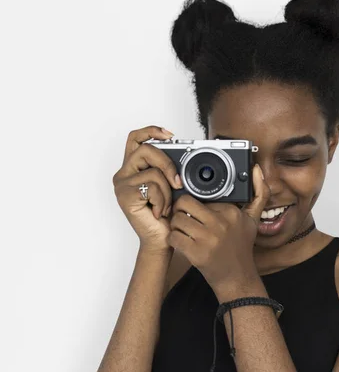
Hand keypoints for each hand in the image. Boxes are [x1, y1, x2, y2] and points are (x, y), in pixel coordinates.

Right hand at [112, 125, 183, 254]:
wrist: (162, 239)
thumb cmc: (167, 215)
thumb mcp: (171, 185)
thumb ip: (170, 168)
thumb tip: (183, 153)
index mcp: (133, 168)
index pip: (136, 139)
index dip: (151, 131)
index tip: (170, 135)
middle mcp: (124, 174)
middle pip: (146, 150)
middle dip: (168, 164)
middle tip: (177, 183)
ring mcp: (122, 184)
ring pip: (153, 171)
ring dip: (167, 190)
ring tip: (165, 205)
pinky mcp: (125, 195)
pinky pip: (152, 187)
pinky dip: (162, 200)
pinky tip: (159, 211)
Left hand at [167, 163, 269, 291]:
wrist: (238, 278)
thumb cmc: (241, 247)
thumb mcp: (253, 219)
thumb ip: (259, 194)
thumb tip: (256, 169)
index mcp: (231, 212)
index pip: (201, 196)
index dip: (196, 203)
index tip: (198, 211)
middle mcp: (220, 223)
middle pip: (184, 204)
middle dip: (180, 211)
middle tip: (185, 218)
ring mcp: (208, 238)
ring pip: (176, 220)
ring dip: (176, 226)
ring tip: (184, 231)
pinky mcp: (196, 252)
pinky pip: (173, 236)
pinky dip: (173, 239)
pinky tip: (182, 243)